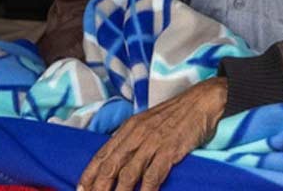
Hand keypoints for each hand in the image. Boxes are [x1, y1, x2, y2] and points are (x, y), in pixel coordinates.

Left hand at [78, 77, 227, 190]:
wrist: (202, 100)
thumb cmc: (176, 113)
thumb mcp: (148, 122)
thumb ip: (133, 138)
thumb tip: (119, 157)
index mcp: (129, 128)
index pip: (102, 154)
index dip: (89, 174)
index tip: (80, 189)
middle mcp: (136, 134)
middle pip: (110, 167)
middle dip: (98, 188)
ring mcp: (152, 142)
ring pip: (127, 174)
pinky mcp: (169, 150)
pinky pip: (152, 176)